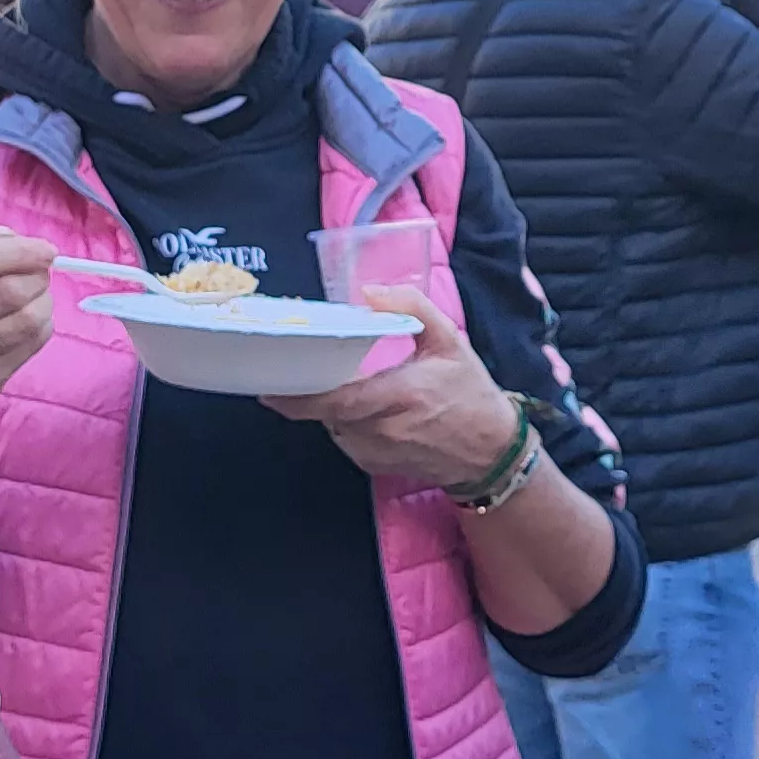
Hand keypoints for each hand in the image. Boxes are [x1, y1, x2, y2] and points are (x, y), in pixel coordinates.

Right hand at [0, 225, 55, 420]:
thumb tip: (8, 235)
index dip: (17, 251)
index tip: (45, 249)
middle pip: (6, 292)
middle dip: (37, 277)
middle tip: (41, 273)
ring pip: (23, 323)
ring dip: (43, 303)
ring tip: (39, 297)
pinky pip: (26, 349)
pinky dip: (41, 329)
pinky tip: (33, 322)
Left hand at [262, 286, 517, 487]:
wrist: (490, 454)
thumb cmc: (470, 394)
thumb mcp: (451, 340)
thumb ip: (412, 308)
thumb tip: (369, 292)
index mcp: (401, 395)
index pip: (337, 401)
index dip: (298, 397)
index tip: (269, 387)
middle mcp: (383, 429)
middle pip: (326, 411)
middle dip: (309, 392)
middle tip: (294, 369)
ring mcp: (376, 452)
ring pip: (332, 424)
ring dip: (330, 405)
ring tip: (340, 383)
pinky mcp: (373, 466)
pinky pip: (344, 438)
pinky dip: (344, 421)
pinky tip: (362, 406)